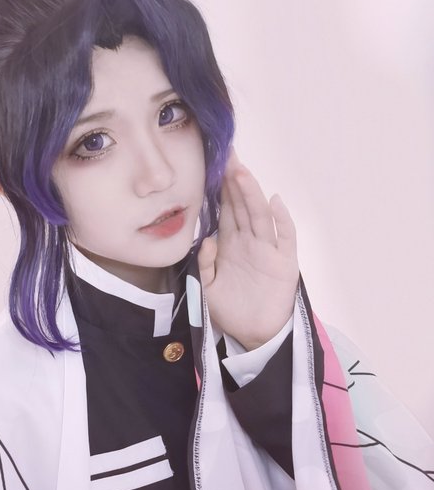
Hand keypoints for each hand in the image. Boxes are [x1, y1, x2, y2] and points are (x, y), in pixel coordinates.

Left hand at [198, 149, 298, 350]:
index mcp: (230, 245)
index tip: (212, 165)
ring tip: (241, 171)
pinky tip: (274, 203)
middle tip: (226, 154)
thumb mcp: (208, 288)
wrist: (254, 335)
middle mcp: (249, 242)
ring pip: (258, 216)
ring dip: (251, 194)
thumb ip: (204, 264)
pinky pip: (284, 238)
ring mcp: (268, 250)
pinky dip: (281, 221)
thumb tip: (206, 240)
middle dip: (234, 181)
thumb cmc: (231, 310)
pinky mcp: (284, 263)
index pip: (225, 210)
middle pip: (241, 206)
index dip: (219, 189)